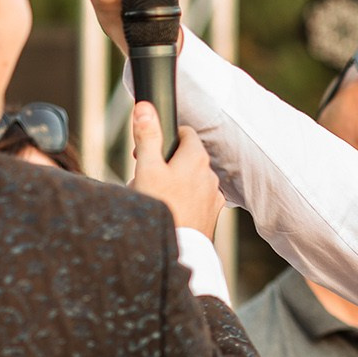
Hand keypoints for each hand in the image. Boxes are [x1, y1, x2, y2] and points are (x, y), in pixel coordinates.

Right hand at [128, 102, 223, 235]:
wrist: (177, 249)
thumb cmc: (161, 207)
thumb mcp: (147, 168)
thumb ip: (147, 136)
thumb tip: (146, 106)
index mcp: (197, 158)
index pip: (184, 134)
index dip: (163, 139)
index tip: (147, 152)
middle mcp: (210, 174)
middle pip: (185, 158)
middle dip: (164, 164)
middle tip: (144, 179)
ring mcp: (213, 196)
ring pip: (189, 181)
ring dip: (172, 185)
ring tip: (153, 200)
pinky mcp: (211, 215)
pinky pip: (194, 201)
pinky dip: (182, 202)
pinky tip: (167, 213)